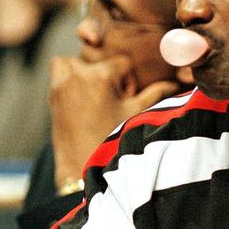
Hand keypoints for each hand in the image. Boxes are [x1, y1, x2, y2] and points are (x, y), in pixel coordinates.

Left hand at [49, 55, 179, 185]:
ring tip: (95, 95)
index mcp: (100, 76)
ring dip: (82, 73)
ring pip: (70, 63)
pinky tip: (83, 103)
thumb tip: (176, 83)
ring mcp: (60, 86)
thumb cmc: (113, 140)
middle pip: (95, 60)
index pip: (122, 63)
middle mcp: (76, 76)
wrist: (82, 167)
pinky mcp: (52, 97)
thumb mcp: (138, 115)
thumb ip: (158, 93)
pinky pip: (59, 76)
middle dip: (105, 75)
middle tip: (112, 98)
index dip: (129, 81)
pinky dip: (69, 82)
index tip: (126, 100)